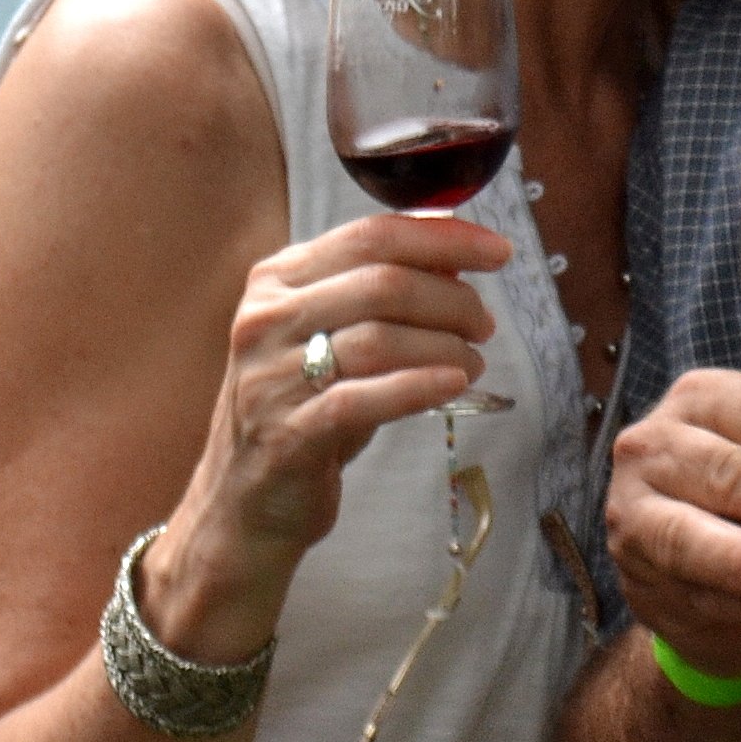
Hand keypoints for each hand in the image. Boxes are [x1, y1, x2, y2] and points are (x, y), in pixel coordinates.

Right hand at [141, 213, 509, 658]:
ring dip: (446, 347)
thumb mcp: (335, 338)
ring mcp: (269, 376)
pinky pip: (364, 398)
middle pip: (383, 283)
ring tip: (473, 363)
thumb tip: (456, 260)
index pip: (371, 235)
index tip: (497, 250)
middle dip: (453, 299)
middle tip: (485, 325)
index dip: (444, 238)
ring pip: (379, 338)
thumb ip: (383, 294)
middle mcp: (265, 319)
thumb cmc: (304, 411)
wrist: (243, 506)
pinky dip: (420, 386)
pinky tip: (455, 385)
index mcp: (277, 280)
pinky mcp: (285, 433)